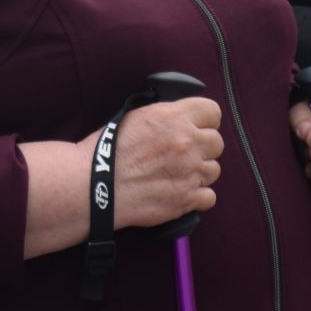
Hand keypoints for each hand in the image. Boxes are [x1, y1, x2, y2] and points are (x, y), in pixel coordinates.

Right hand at [91, 97, 223, 228]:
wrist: (93, 184)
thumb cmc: (108, 150)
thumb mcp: (136, 117)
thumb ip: (166, 115)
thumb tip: (182, 117)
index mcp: (173, 118)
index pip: (213, 112)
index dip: (204, 120)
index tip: (196, 127)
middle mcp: (186, 143)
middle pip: (217, 142)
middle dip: (203, 147)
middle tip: (183, 153)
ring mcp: (189, 172)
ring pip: (214, 170)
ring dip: (199, 172)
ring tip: (176, 174)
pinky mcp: (186, 198)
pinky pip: (209, 196)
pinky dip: (196, 196)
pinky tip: (179, 191)